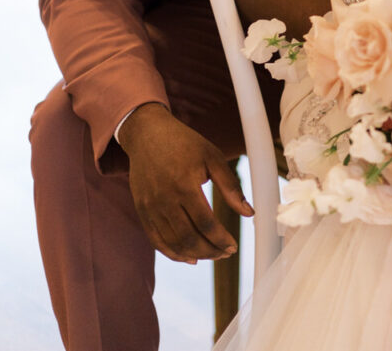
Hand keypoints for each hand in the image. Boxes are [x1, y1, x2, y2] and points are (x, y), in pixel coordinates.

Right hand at [119, 103, 252, 262]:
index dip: (221, 239)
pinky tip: (188, 257)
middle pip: (189, 239)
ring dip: (194, 255)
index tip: (233, 246)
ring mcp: (150, 207)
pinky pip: (156, 241)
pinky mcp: (142, 211)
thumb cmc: (184, 143)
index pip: (206, 224)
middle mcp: (165, 200)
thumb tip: (250, 213)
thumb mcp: (212, 157)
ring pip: (173, 243)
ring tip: (211, 255)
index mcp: (185, 185)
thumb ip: (231, 186)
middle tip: (225, 253)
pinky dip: (173, 253)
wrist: (148, 134)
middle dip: (210, 251)